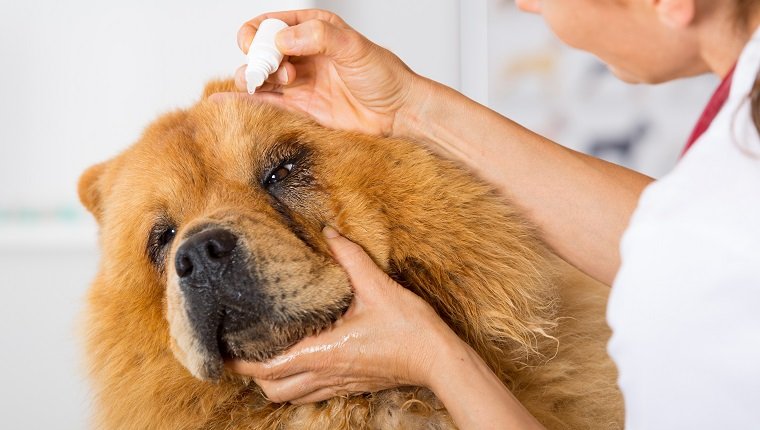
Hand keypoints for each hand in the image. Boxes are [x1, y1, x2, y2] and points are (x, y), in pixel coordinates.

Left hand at [225, 226, 459, 403]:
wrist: (438, 359)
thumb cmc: (408, 328)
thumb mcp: (377, 287)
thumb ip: (349, 258)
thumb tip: (329, 231)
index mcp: (323, 352)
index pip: (267, 367)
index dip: (239, 364)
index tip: (221, 353)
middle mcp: (325, 373)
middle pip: (272, 389)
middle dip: (252, 375)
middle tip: (242, 350)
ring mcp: (338, 383)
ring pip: (291, 395)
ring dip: (273, 381)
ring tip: (266, 356)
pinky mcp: (351, 386)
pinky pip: (312, 392)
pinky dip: (297, 382)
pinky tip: (302, 360)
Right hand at [233, 9, 434, 136]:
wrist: (398, 112)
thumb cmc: (384, 76)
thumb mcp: (355, 48)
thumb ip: (320, 38)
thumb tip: (283, 40)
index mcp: (313, 29)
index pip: (271, 25)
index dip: (259, 35)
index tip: (264, 49)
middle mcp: (302, 53)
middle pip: (260, 51)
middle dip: (257, 60)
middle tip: (276, 73)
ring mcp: (299, 81)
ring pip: (260, 76)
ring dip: (252, 79)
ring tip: (264, 86)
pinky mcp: (299, 107)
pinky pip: (266, 102)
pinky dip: (245, 102)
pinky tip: (222, 102)